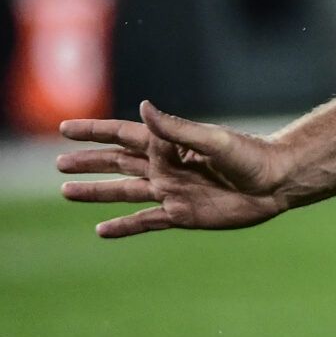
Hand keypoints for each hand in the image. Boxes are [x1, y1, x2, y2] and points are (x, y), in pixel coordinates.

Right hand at [58, 100, 287, 237]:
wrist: (277, 183)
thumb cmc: (251, 156)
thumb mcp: (214, 139)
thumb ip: (176, 129)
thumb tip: (143, 107)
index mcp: (170, 145)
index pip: (123, 136)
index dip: (95, 132)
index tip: (65, 128)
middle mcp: (166, 168)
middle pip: (117, 163)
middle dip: (89, 161)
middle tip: (58, 161)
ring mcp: (172, 192)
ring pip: (124, 192)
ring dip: (96, 192)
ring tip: (67, 191)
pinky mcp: (181, 215)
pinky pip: (145, 222)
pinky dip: (123, 226)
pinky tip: (101, 230)